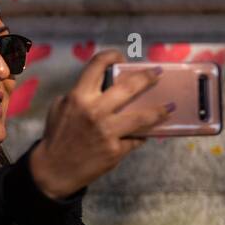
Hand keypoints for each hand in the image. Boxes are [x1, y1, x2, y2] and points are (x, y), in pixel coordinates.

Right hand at [28, 49, 171, 199]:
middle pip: (129, 87)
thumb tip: (104, 86)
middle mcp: (95, 111)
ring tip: (170, 106)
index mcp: (79, 96)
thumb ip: (80, 95)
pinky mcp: (115, 150)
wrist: (54, 169)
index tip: (121, 58)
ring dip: (159, 110)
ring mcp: (107, 132)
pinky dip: (141, 135)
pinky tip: (147, 133)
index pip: (97, 65)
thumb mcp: (61, 108)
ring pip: (142, 117)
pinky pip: (135, 139)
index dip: (111, 55)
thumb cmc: (57, 135)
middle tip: (158, 74)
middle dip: (147, 77)